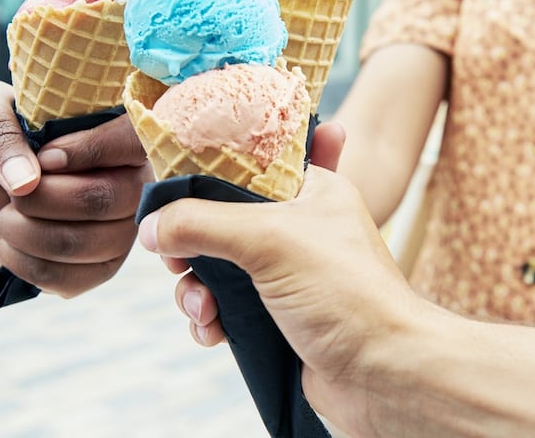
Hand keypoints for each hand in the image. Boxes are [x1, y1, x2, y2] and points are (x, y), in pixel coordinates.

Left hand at [0, 79, 151, 296]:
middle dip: (40, 198)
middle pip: (103, 198)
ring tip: (7, 217)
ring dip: (23, 231)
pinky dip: (22, 263)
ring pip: (82, 243)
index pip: (133, 139)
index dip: (88, 151)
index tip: (44, 158)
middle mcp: (131, 184)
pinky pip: (67, 279)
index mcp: (116, 137)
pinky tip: (13, 246)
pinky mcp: (98, 271)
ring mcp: (119, 233)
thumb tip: (26, 181)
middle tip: (14, 192)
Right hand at [138, 121, 426, 423]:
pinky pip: (224, 308)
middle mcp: (298, 227)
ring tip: (206, 308)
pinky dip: (210, 319)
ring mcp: (286, 274)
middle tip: (180, 258)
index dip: (208, 173)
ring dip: (197, 288)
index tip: (174, 186)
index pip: (249, 162)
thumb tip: (151, 225)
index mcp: (311, 189)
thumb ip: (203, 222)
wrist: (383, 374)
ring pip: (215, 267)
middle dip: (192, 242)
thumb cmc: (346, 293)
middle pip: (220, 218)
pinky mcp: (276, 316)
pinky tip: (214, 331)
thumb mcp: (269, 239)